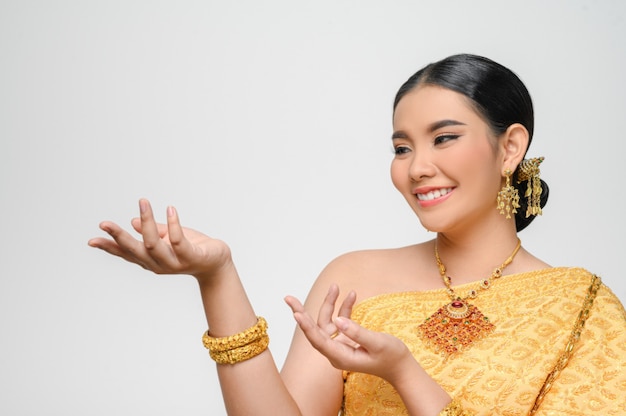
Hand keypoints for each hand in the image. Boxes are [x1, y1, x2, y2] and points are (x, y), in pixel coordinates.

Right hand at [88, 199, 232, 283]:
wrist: (217, 263)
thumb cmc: (193, 248)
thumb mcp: (169, 238)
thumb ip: (153, 231)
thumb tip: (133, 221)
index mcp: (150, 259)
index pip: (126, 253)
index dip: (110, 247)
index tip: (91, 240)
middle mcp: (159, 264)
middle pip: (134, 251)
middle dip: (119, 237)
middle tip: (104, 223)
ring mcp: (174, 263)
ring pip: (154, 244)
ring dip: (146, 223)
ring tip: (143, 202)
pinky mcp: (191, 257)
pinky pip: (179, 241)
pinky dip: (173, 225)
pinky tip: (171, 209)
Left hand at [285, 285, 413, 383]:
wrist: (401, 367)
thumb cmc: (391, 357)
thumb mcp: (377, 343)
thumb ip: (357, 332)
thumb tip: (339, 321)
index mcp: (340, 357)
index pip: (318, 340)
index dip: (306, 326)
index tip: (296, 313)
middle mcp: (336, 352)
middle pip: (314, 330)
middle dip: (302, 313)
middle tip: (288, 298)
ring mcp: (340, 345)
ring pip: (327, 322)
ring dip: (330, 304)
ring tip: (335, 286)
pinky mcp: (346, 340)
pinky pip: (340, 321)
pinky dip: (344, 308)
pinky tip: (351, 294)